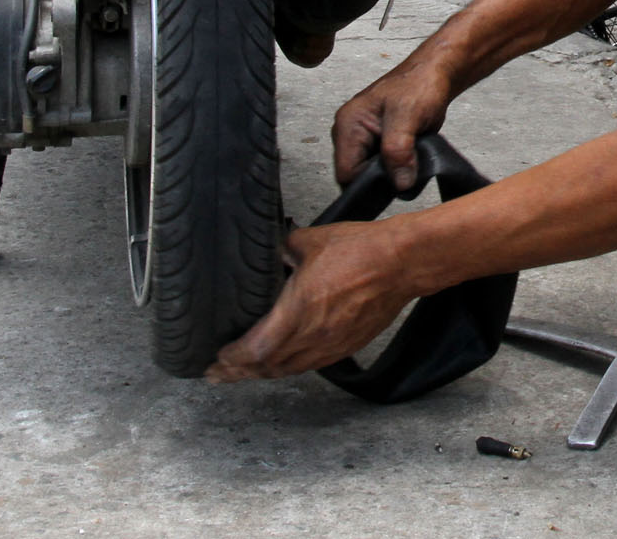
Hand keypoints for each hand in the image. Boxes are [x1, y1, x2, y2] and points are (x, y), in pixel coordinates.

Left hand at [205, 222, 412, 381]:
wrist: (401, 262)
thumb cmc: (361, 250)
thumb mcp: (309, 241)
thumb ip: (282, 249)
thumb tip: (270, 252)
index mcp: (298, 310)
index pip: (255, 350)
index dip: (231, 359)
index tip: (216, 359)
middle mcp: (313, 335)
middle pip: (267, 367)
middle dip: (237, 373)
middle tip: (217, 375)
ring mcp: (331, 344)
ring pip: (288, 370)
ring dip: (262, 373)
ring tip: (243, 374)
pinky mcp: (347, 345)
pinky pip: (310, 365)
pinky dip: (288, 368)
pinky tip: (282, 364)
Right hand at [331, 50, 454, 187]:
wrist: (434, 74)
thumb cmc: (419, 84)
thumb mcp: (408, 115)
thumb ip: (398, 149)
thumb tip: (400, 183)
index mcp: (348, 125)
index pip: (346, 173)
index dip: (370, 182)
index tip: (396, 176)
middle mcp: (350, 134)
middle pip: (356, 176)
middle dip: (382, 178)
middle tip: (407, 166)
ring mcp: (364, 140)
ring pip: (371, 174)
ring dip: (392, 173)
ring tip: (410, 158)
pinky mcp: (378, 144)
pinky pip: (382, 167)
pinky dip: (397, 168)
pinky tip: (411, 158)